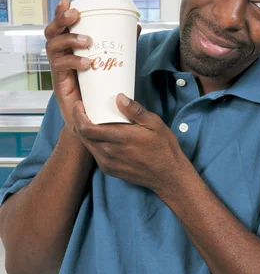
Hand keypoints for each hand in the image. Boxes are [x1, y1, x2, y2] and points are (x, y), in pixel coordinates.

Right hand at [45, 0, 141, 132]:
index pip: (61, 26)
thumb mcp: (112, 62)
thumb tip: (136, 27)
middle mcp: (61, 56)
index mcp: (69, 48)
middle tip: (75, 15)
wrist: (96, 119)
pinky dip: (72, 62)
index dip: (60, 12)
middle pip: (51, 33)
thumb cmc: (101, 89)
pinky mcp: (60, 84)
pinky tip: (86, 63)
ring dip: (68, 39)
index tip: (69, 0)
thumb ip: (122, 46)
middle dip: (60, 20)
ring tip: (86, 40)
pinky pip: (60, 68)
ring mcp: (59, 70)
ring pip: (52, 47)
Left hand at [71, 94, 185, 193]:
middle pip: (82, 136)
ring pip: (87, 145)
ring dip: (85, 132)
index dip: (78, 115)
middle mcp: (109, 153)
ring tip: (91, 121)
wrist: (168, 176)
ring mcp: (108, 163)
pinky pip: (95, 154)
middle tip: (84, 110)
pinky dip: (93, 143)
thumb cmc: (164, 148)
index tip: (80, 105)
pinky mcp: (110, 170)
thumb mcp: (155, 124)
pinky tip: (101, 136)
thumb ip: (135, 111)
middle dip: (79, 121)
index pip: (86, 128)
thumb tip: (119, 97)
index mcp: (119, 138)